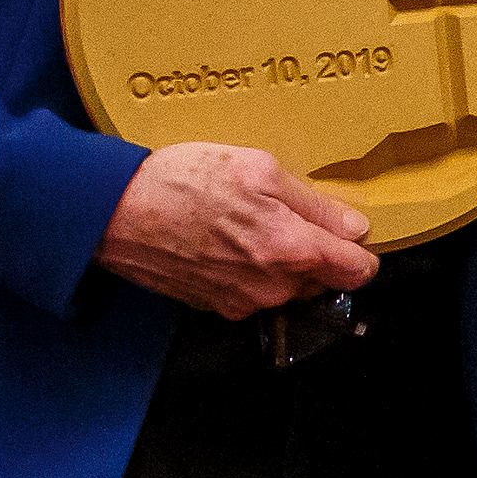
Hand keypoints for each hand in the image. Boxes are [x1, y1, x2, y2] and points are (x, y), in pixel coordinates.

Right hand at [95, 143, 379, 318]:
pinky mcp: (215, 307)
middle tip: (287, 217)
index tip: (349, 232)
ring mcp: (242, 302)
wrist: (116, 212)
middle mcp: (273, 287)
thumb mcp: (259, 170)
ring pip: (287, 288)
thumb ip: (314, 204)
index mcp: (293, 250)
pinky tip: (226, 243)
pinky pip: (252, 293)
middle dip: (318, 254)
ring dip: (281, 263)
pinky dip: (249, 273)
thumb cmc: (184, 182)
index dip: (360, 250)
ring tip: (249, 226)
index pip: (358, 270)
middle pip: (324, 280)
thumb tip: (353, 227)